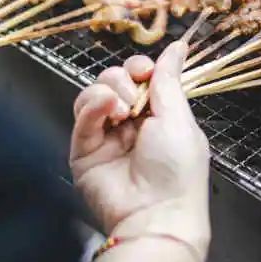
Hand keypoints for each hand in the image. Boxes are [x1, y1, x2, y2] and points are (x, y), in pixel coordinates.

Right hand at [70, 41, 209, 257]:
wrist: (154, 215)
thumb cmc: (177, 170)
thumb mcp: (178, 118)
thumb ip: (169, 79)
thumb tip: (178, 46)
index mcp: (159, 116)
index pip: (141, 78)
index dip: (141, 68)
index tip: (146, 71)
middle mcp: (131, 124)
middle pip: (115, 80)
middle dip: (124, 79)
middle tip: (134, 99)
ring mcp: (106, 137)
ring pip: (94, 94)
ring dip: (108, 91)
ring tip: (122, 111)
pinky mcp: (84, 151)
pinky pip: (81, 116)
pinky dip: (93, 106)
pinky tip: (108, 111)